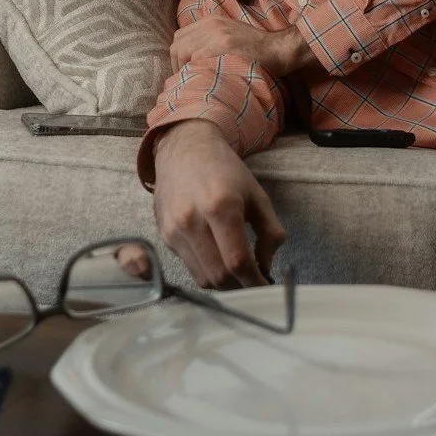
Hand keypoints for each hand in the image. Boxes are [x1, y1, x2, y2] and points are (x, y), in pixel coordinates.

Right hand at [146, 121, 285, 289]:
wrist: (184, 149)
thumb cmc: (226, 170)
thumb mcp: (258, 196)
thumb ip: (270, 232)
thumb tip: (267, 266)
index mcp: (221, 207)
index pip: (237, 262)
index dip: (255, 282)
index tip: (266, 287)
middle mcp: (192, 221)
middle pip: (219, 276)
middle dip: (241, 287)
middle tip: (255, 283)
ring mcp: (175, 230)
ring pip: (202, 278)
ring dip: (224, 284)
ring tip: (239, 275)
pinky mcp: (164, 235)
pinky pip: (189, 267)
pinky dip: (207, 272)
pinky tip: (219, 261)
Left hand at [172, 12, 311, 78]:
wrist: (279, 49)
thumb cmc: (256, 49)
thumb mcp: (231, 36)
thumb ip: (211, 41)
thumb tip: (191, 61)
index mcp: (211, 20)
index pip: (180, 37)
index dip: (178, 56)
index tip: (184, 71)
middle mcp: (211, 24)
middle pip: (177, 44)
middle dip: (177, 64)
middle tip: (186, 80)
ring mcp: (217, 33)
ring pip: (183, 52)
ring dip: (184, 69)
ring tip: (194, 81)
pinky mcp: (224, 44)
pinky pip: (197, 59)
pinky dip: (196, 71)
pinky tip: (204, 80)